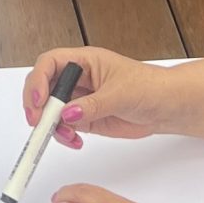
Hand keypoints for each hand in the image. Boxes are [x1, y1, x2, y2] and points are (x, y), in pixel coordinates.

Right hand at [22, 46, 182, 144]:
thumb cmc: (149, 87)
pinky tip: (74, 140)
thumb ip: (93, 105)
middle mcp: (78, 79)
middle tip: (39, 123)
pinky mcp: (84, 118)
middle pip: (43, 86)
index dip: (38, 79)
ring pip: (50, 110)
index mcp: (84, 61)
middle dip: (37, 105)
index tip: (37, 100)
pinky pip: (63, 127)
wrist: (166, 107)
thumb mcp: (121, 94)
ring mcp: (79, 99)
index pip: (50, 63)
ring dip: (50, 125)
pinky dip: (63, 136)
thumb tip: (68, 114)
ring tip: (66, 135)